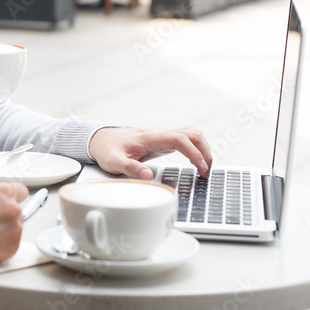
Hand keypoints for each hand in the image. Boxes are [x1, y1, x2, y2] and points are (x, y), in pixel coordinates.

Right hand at [0, 182, 27, 289]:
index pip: (20, 190)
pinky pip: (11, 243)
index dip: (12, 196)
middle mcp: (12, 210)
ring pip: (15, 228)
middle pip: (17, 210)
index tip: (7, 201)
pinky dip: (2, 244)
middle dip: (5, 215)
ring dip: (5, 230)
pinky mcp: (11, 249)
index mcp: (2, 192)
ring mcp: (14, 230)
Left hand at [88, 127, 211, 179]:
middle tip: (207, 173)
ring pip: (192, 136)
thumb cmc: (108, 150)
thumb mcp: (114, 162)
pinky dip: (197, 150)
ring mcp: (163, 136)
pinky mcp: (164, 141)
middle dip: (204, 152)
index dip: (194, 153)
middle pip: (192, 135)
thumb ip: (130, 168)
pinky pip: (186, 141)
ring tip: (205, 170)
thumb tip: (147, 176)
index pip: (179, 139)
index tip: (201, 168)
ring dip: (203, 150)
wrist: (102, 140)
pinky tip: (197, 164)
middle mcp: (159, 133)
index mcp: (150, 137)